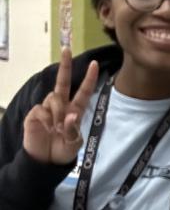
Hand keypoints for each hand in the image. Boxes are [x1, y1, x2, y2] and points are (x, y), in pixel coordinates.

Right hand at [23, 49, 98, 165]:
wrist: (46, 161)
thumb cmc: (63, 151)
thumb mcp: (74, 143)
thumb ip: (74, 129)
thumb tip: (70, 115)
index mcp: (75, 110)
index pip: (83, 92)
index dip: (89, 79)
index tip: (94, 64)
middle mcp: (61, 106)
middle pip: (62, 82)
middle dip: (64, 65)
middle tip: (66, 49)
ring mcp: (47, 109)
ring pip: (54, 98)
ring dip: (58, 112)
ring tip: (57, 128)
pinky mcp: (35, 114)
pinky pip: (42, 109)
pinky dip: (47, 118)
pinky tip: (47, 128)